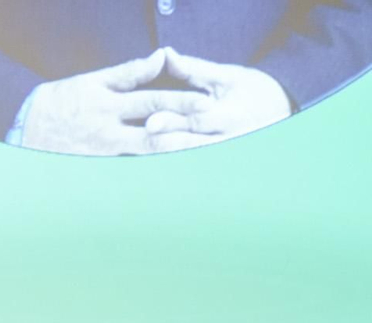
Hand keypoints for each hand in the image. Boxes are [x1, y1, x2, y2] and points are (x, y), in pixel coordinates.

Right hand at [21, 49, 205, 154]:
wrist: (23, 133)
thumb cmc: (58, 103)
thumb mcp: (90, 81)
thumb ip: (127, 72)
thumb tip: (161, 58)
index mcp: (106, 102)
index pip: (150, 100)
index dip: (180, 101)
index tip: (206, 101)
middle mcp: (107, 128)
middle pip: (153, 128)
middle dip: (184, 129)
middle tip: (212, 130)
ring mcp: (103, 151)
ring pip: (145, 152)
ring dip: (173, 151)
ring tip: (201, 151)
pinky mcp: (98, 167)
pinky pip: (130, 169)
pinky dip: (152, 169)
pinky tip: (173, 173)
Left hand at [142, 49, 291, 151]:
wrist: (283, 111)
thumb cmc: (253, 90)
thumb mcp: (227, 75)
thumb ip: (194, 69)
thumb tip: (166, 54)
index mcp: (231, 117)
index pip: (198, 120)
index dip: (174, 121)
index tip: (151, 121)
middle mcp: (227, 141)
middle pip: (190, 144)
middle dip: (164, 143)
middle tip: (142, 139)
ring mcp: (223, 156)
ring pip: (190, 159)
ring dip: (165, 157)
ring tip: (141, 154)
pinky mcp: (219, 166)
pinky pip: (194, 168)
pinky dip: (175, 165)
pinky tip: (153, 165)